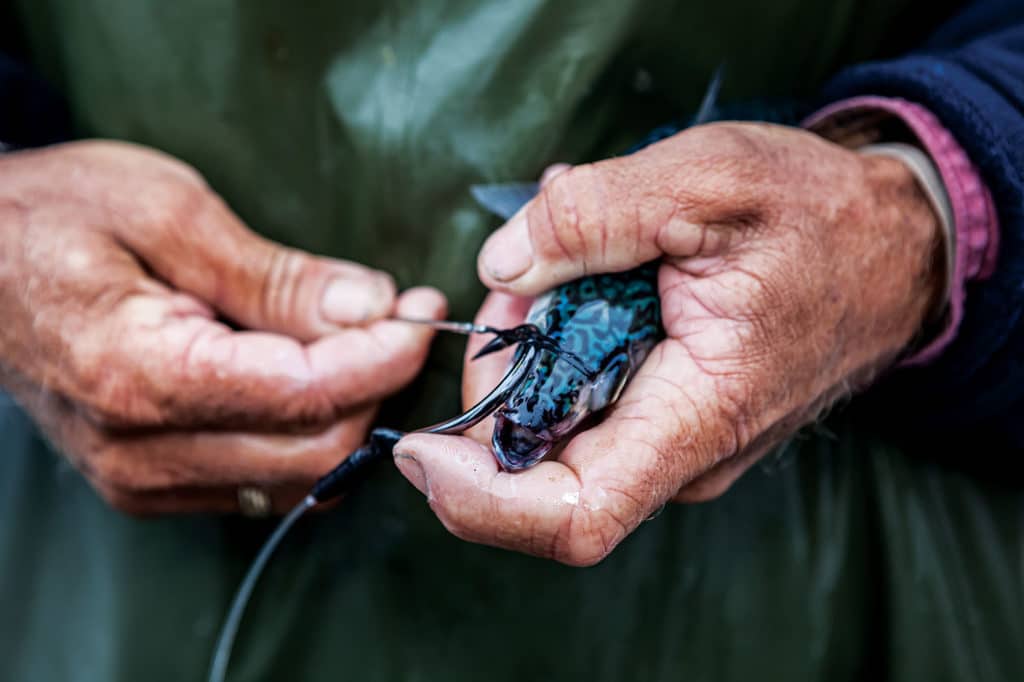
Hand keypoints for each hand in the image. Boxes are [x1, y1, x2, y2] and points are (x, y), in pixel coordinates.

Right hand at [0, 141, 444, 513]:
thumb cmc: (55, 217)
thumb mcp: (168, 212)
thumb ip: (274, 274)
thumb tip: (370, 307)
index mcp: (141, 375)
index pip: (306, 393)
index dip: (383, 354)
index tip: (421, 310)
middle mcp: (141, 451)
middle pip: (317, 449)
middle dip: (377, 384)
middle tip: (398, 318)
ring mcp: (143, 481)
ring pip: (300, 479)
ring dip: (351, 414)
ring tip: (360, 342)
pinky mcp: (152, 486)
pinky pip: (265, 483)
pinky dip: (310, 436)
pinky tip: (313, 379)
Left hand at [394, 123, 940, 564]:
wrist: (893, 246)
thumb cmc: (820, 215)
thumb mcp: (709, 178)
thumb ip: (595, 214)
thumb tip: (503, 264)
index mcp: (701, 415)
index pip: (574, 515)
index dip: (478, 498)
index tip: (420, 447)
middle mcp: (681, 452)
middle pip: (538, 464)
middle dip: (498, 374)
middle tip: (523, 274)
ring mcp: (674, 441)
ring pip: (555, 425)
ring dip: (527, 347)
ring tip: (561, 260)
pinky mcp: (667, 417)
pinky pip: (583, 400)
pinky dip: (557, 344)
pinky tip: (583, 279)